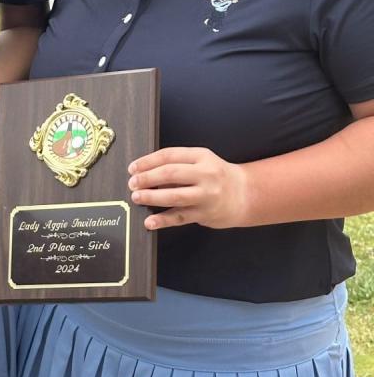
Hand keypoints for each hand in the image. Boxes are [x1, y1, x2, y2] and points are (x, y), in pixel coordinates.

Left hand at [128, 148, 249, 230]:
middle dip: (147, 178)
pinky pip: (180, 217)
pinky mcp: (205, 214)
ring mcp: (206, 195)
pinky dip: (163, 220)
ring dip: (152, 197)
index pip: (169, 155)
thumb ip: (178, 165)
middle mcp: (205, 174)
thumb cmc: (216, 176)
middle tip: (132, 183)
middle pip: (170, 174)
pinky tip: (150, 221)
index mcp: (201, 156)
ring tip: (137, 197)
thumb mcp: (201, 162)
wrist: (245, 194)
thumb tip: (145, 173)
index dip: (147, 161)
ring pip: (174, 196)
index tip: (133, 168)